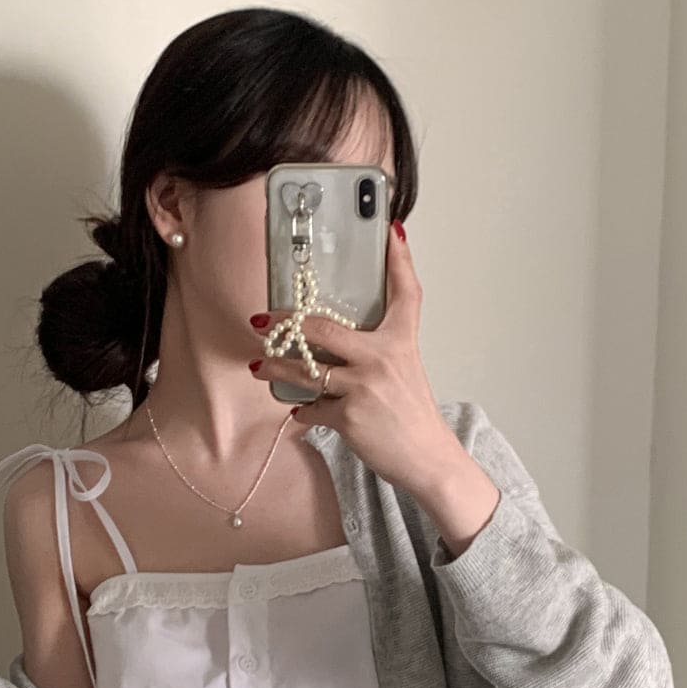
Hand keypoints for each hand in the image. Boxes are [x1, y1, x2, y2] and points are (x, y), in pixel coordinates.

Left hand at [248, 220, 466, 497]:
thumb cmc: (412, 414)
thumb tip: (342, 337)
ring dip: (276, 368)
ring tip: (259, 367)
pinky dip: (304, 410)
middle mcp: (383, 357)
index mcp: (402, 340)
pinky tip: (300, 410)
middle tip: (263, 321)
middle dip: (287, 324)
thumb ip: (380, 348)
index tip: (390, 229)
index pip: (405, 290)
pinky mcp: (350, 416)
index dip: (398, 258)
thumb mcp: (405, 370)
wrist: (427, 458)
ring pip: (307, 370)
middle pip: (324, 328)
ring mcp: (364, 386)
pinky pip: (312, 407)